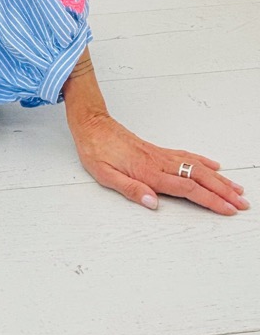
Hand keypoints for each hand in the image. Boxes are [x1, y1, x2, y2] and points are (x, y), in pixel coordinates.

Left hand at [69, 111, 248, 215]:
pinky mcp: (158, 150)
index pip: (187, 189)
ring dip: (219, 179)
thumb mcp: (104, 174)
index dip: (210, 200)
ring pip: (197, 167)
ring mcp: (160, 155)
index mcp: (148, 172)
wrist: (91, 124)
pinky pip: (187, 156)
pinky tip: (214, 167)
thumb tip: (152, 203)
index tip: (228, 209)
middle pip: (199, 178)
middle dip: (223, 192)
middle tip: (242, 204)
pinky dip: (204, 162)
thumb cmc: (95, 150)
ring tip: (237, 189)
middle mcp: (159, 162)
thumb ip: (130, 189)